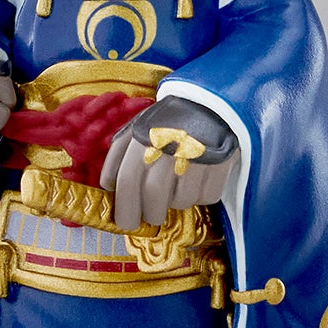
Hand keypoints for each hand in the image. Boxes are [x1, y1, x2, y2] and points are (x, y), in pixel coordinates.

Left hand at [99, 98, 238, 231]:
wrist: (209, 104)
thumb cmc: (166, 123)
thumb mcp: (136, 130)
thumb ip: (118, 156)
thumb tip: (107, 187)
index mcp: (143, 138)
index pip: (127, 181)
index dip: (125, 208)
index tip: (127, 223)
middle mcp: (167, 146)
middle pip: (154, 197)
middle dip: (151, 214)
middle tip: (152, 217)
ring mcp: (195, 155)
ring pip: (182, 200)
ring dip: (178, 201)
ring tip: (179, 186)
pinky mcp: (220, 162)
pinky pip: (206, 197)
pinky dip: (201, 196)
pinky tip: (199, 180)